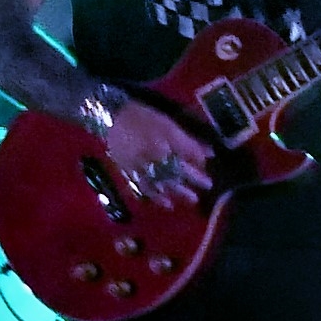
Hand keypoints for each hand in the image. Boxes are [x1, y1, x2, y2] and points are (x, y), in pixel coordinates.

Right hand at [96, 91, 213, 202]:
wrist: (110, 117)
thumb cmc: (142, 117)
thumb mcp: (168, 124)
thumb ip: (188, 141)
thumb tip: (209, 153)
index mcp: (164, 142)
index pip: (187, 158)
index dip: (199, 165)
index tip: (210, 170)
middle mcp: (154, 157)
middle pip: (177, 172)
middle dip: (193, 180)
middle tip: (207, 187)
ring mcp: (140, 167)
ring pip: (163, 182)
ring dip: (178, 191)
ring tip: (192, 200)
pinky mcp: (129, 172)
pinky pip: (144, 188)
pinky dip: (156, 197)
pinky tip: (167, 204)